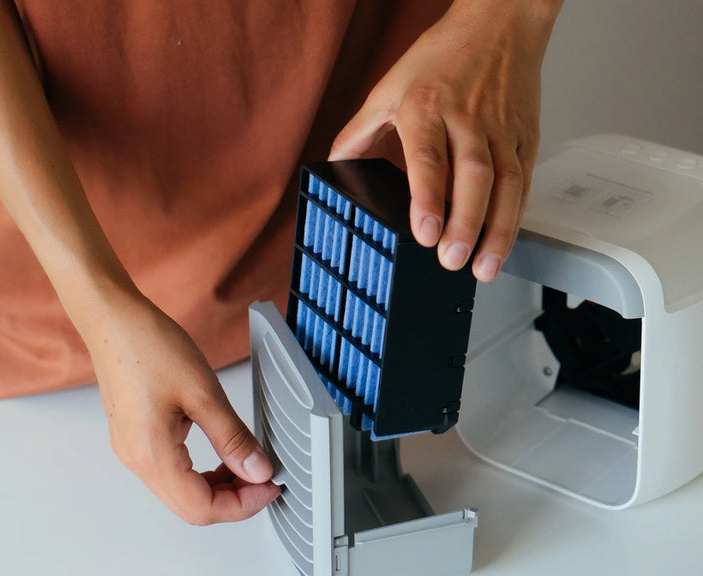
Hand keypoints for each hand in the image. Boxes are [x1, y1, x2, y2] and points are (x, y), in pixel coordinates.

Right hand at [88, 293, 278, 524]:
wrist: (113, 319)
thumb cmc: (149, 346)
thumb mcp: (203, 392)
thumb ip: (233, 438)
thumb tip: (258, 471)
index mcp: (152, 454)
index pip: (202, 508)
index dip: (243, 505)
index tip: (268, 486)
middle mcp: (137, 460)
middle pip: (191, 507)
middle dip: (233, 499)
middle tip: (263, 476)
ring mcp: (133, 451)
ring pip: (182, 493)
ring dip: (218, 487)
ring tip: (246, 464)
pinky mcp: (135, 439)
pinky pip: (172, 473)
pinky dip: (201, 472)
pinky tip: (221, 453)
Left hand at [329, 0, 561, 280]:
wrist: (500, 23)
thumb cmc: (442, 56)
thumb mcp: (388, 88)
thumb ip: (359, 132)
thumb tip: (335, 168)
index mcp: (427, 107)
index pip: (428, 158)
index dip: (428, 199)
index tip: (425, 234)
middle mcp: (467, 119)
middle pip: (472, 176)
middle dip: (465, 223)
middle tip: (452, 260)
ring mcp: (501, 130)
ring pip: (505, 184)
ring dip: (497, 229)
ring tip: (484, 267)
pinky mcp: (525, 137)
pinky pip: (524, 181)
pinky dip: (517, 216)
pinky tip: (505, 242)